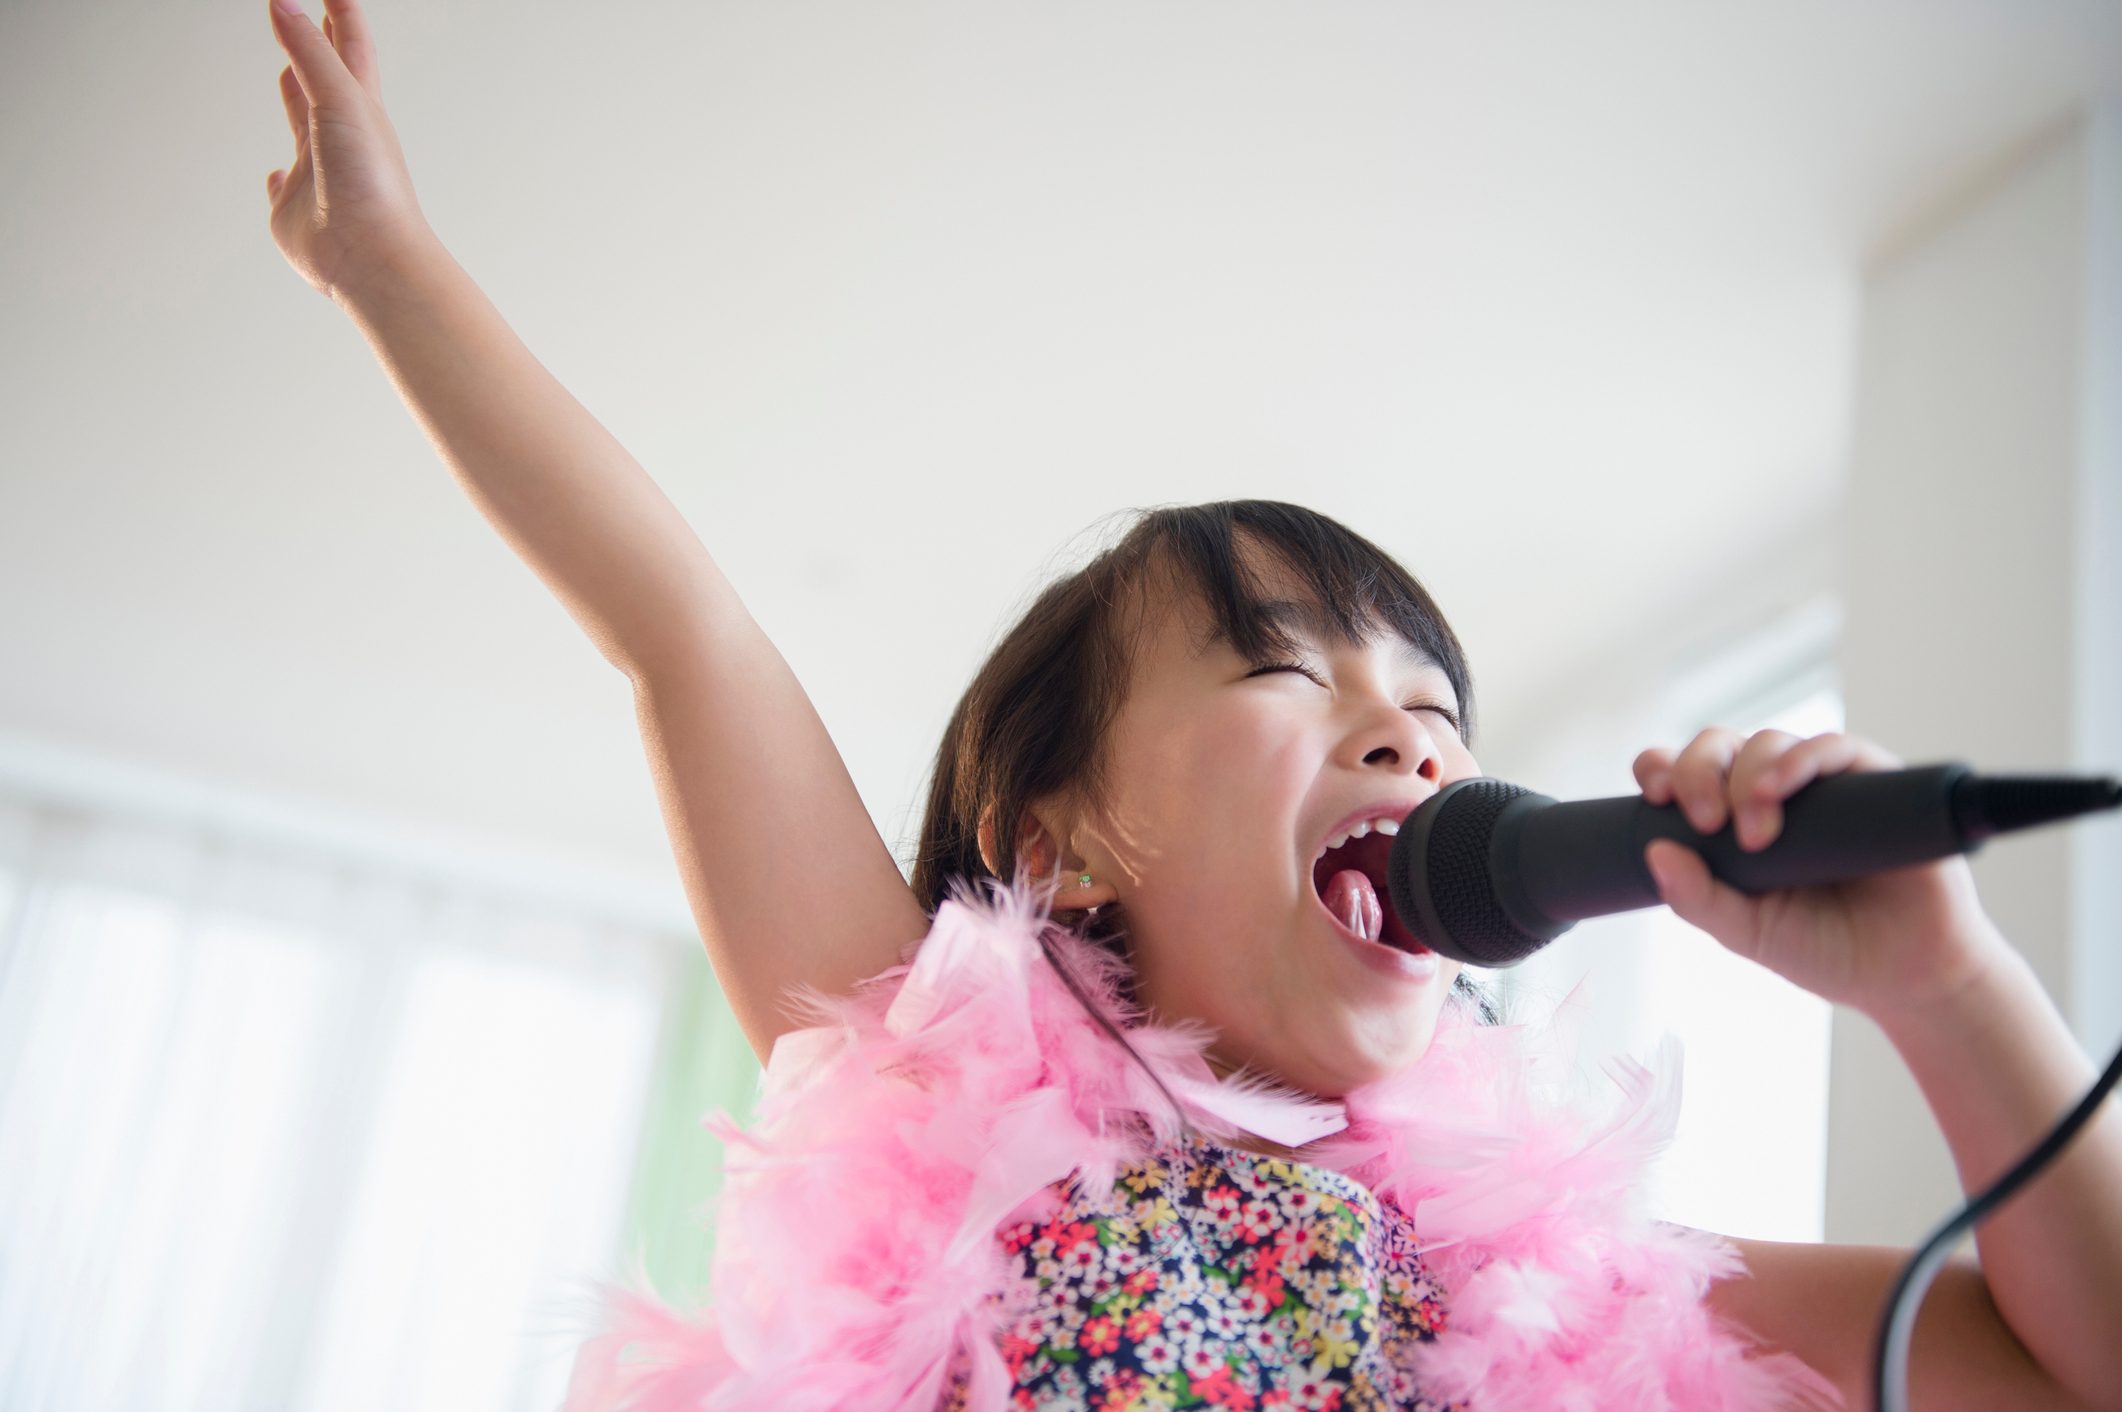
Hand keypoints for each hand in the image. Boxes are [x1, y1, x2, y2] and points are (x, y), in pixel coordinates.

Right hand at [265, 0, 435, 301]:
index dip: (341, 11)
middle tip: (305, 19)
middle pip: (324, 80)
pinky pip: (282, 190)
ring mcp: (317, 175)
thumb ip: (311, 53)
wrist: (372, 259)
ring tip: (285, 76)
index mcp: (359, 109)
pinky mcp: (294, 212)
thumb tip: (285, 4)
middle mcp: (339, 138)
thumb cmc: (371, 184)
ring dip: (294, 100)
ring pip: (302, 126)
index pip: (350, 45)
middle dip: (315, 46)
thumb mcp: (341, 103)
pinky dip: (276, 179)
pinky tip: (276, 177)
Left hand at [1632, 728, 2009, 1018]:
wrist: (1907, 975)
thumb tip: (1654, 853)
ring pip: (1769, 742)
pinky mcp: (1874, 781)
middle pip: (1719, 747)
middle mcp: (1773, 794)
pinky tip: (1781, 788)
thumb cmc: (1824, 948)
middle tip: (1706, 822)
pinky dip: (1801, 759)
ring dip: (1749, 773)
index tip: (1655, 796)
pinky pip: (1834, 747)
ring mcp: (1823, 785)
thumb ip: (1699, 899)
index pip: (1683, 773)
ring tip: (1754, 831)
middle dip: (1699, 770)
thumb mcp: (1748, 932)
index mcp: (1731, 821)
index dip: (1662, 768)